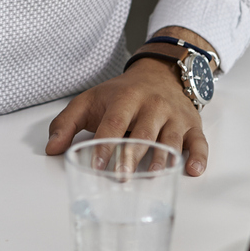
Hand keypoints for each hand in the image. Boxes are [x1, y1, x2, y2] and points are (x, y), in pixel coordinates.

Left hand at [45, 58, 208, 176]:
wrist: (161, 73)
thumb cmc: (121, 94)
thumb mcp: (90, 101)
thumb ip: (66, 123)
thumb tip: (51, 148)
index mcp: (125, 99)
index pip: (114, 122)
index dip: (106, 143)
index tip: (98, 164)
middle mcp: (151, 106)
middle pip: (142, 133)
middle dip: (132, 155)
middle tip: (122, 177)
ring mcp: (173, 116)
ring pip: (170, 139)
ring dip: (163, 158)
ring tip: (154, 177)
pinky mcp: (192, 125)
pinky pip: (198, 142)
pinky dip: (198, 156)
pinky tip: (193, 170)